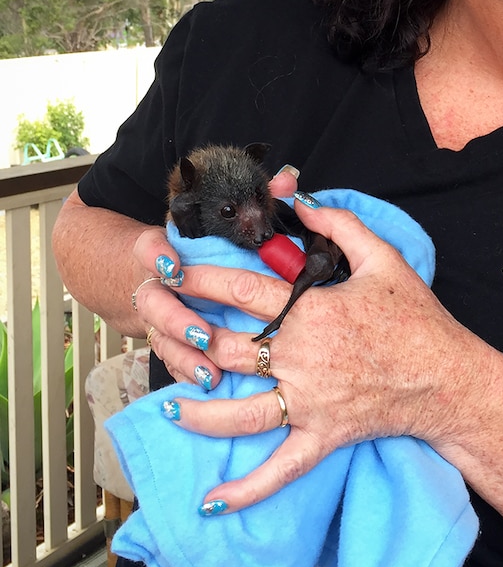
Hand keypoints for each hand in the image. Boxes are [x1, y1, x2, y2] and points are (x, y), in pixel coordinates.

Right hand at [131, 165, 300, 390]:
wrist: (150, 269)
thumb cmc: (203, 243)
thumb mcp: (220, 215)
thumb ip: (257, 197)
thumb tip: (290, 182)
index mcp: (163, 247)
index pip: (150, 246)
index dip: (159, 256)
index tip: (174, 266)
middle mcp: (155, 281)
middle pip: (152, 300)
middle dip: (175, 319)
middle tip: (203, 333)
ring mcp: (156, 313)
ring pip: (159, 336)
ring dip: (183, 354)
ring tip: (211, 372)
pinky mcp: (163, 338)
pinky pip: (169, 359)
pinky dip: (186, 372)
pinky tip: (208, 384)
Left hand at [161, 198, 472, 512]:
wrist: (449, 378)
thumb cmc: (418, 318)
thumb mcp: (384, 258)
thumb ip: (340, 225)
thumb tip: (301, 201)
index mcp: (312, 313)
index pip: (242, 291)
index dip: (201, 278)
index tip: (171, 270)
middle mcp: (301, 358)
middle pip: (227, 348)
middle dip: (185, 337)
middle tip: (154, 329)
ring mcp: (309, 402)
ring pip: (240, 412)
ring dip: (198, 413)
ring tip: (167, 408)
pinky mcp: (322, 436)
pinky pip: (279, 469)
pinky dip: (246, 489)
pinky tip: (213, 502)